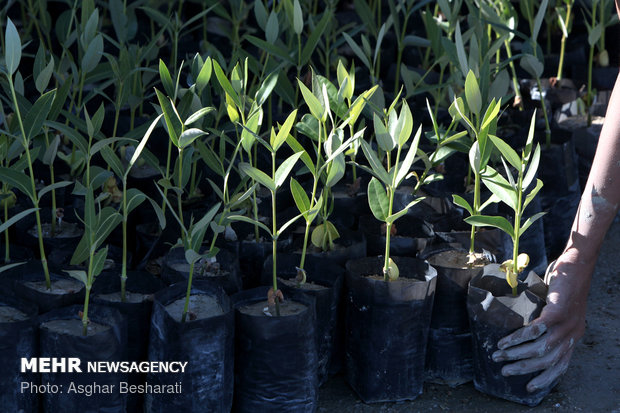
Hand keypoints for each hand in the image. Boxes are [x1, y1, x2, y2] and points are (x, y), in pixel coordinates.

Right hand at [491, 252, 592, 391]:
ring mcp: (567, 324)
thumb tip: (527, 331)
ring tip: (499, 355)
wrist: (576, 263)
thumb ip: (549, 321)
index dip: (545, 378)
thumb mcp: (560, 308)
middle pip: (547, 361)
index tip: (530, 387)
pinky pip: (534, 331)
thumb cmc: (566, 282)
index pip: (561, 365)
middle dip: (523, 368)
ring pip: (539, 349)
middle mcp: (573, 333)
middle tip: (505, 371)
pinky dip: (517, 338)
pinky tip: (504, 341)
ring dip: (516, 355)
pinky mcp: (557, 313)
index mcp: (574, 335)